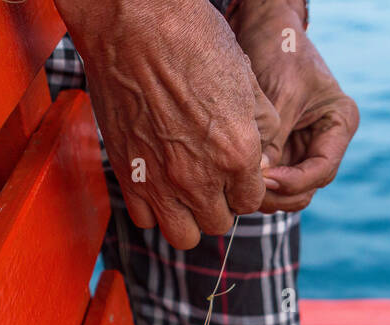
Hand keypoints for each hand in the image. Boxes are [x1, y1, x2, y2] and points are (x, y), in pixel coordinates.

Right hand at [55, 0, 275, 248]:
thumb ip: (258, 127)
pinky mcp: (127, 175)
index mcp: (237, 153)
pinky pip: (145, 218)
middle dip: (219, 205)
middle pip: (218, 223)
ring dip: (187, 217)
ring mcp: (160, 181)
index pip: (251, 202)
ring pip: (183, 235)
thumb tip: (261, 156)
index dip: (245, 185)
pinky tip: (156, 181)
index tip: (235, 169)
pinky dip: (153, 208)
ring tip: (184, 190)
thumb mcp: (244, 78)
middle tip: (211, 178)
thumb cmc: (192, 40)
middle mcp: (200, 177)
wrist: (134, 24)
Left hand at [231, 1, 359, 212]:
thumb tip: (260, 179)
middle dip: (279, 194)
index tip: (266, 179)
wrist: (263, 27)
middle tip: (247, 189)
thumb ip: (275, 139)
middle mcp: (324, 141)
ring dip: (265, 194)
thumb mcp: (283, 93)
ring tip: (238, 184)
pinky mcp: (278, 150)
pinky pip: (269, 180)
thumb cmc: (280, 50)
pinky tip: (233, 177)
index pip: (323, 170)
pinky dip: (255, 184)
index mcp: (339, 124)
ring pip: (287, 191)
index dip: (294, 181)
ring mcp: (300, 148)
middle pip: (306, 188)